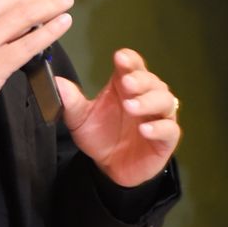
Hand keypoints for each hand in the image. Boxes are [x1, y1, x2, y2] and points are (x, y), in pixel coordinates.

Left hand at [53, 48, 179, 187]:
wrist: (110, 167)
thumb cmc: (100, 136)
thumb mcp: (80, 120)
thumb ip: (71, 102)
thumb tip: (57, 83)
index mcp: (125, 86)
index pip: (133, 65)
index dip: (129, 60)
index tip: (120, 59)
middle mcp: (146, 96)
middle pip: (151, 80)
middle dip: (140, 79)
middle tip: (126, 83)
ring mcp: (159, 117)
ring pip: (165, 100)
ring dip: (149, 101)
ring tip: (131, 106)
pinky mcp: (166, 138)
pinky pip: (170, 129)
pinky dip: (159, 128)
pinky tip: (144, 129)